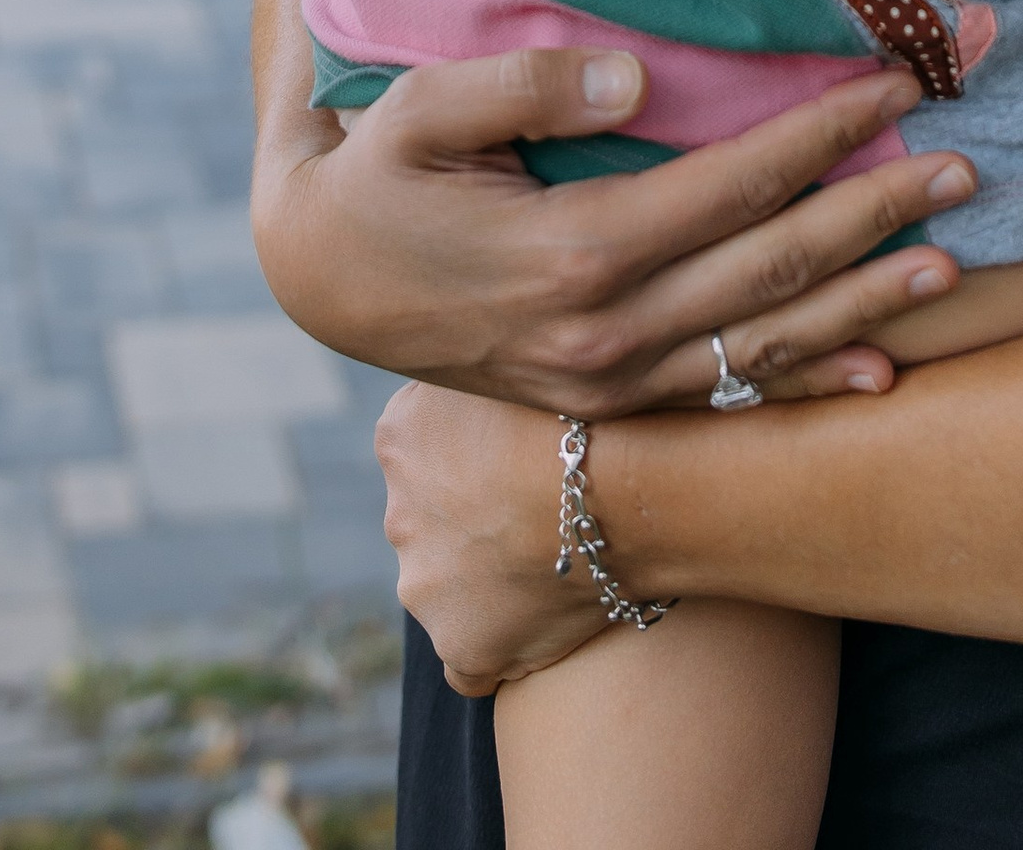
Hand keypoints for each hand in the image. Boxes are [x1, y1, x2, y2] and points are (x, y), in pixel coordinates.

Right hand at [260, 44, 972, 415]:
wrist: (325, 283)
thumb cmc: (379, 174)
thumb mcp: (421, 110)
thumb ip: (527, 84)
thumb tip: (640, 71)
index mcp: (573, 250)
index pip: (731, 183)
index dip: (818, 132)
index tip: (891, 81)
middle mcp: (606, 331)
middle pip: (772, 265)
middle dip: (875, 211)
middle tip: (966, 165)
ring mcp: (612, 380)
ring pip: (768, 340)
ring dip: (866, 300)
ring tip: (954, 262)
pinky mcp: (610, 400)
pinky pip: (732, 395)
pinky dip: (810, 378)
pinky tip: (877, 368)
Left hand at [378, 382, 611, 695]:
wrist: (625, 486)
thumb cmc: (588, 407)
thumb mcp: (519, 359)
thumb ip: (485, 370)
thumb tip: (491, 371)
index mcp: (400, 436)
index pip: (423, 446)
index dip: (479, 450)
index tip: (527, 452)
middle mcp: (398, 513)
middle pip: (433, 518)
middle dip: (477, 516)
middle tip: (548, 508)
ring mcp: (427, 586)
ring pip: (450, 584)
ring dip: (490, 576)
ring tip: (560, 559)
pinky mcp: (464, 646)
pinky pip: (470, 662)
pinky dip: (497, 649)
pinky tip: (538, 627)